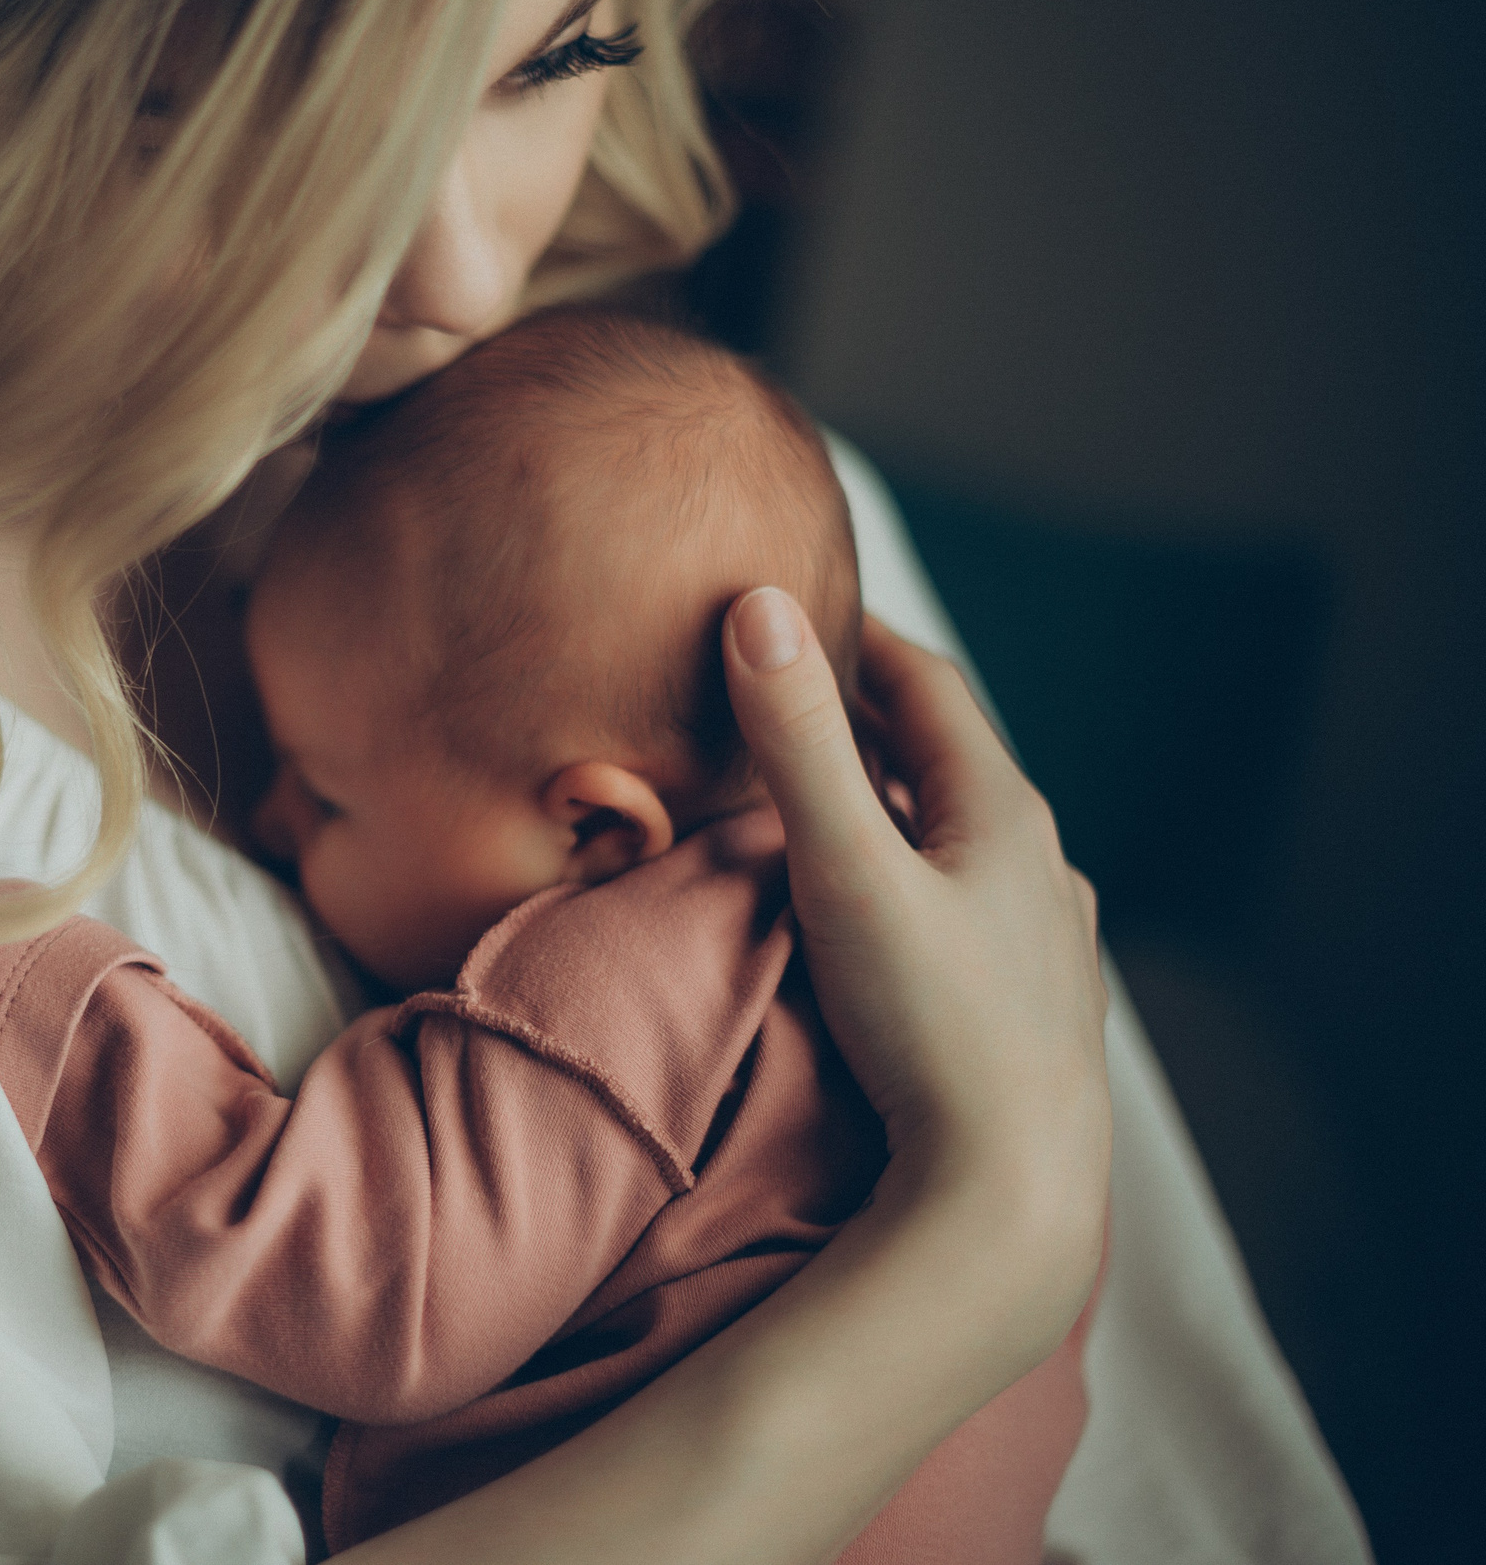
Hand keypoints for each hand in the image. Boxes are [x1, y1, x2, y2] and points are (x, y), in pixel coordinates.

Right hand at [721, 590, 1110, 1325]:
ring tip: (819, 801)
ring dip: (890, 805)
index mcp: (1002, 814)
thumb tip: (759, 606)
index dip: (857, 639)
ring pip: (956, 840)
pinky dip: (909, 876)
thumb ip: (796, 744)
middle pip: (943, 762)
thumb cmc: (930, 1027)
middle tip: (785, 694)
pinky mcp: (1027, 1007)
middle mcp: (1038, 866)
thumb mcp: (845, 870)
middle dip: (864, 720)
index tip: (794, 609)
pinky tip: (876, 915)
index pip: (926, 687)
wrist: (1007, 1194)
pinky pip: (962, 906)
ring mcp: (1041, 941)